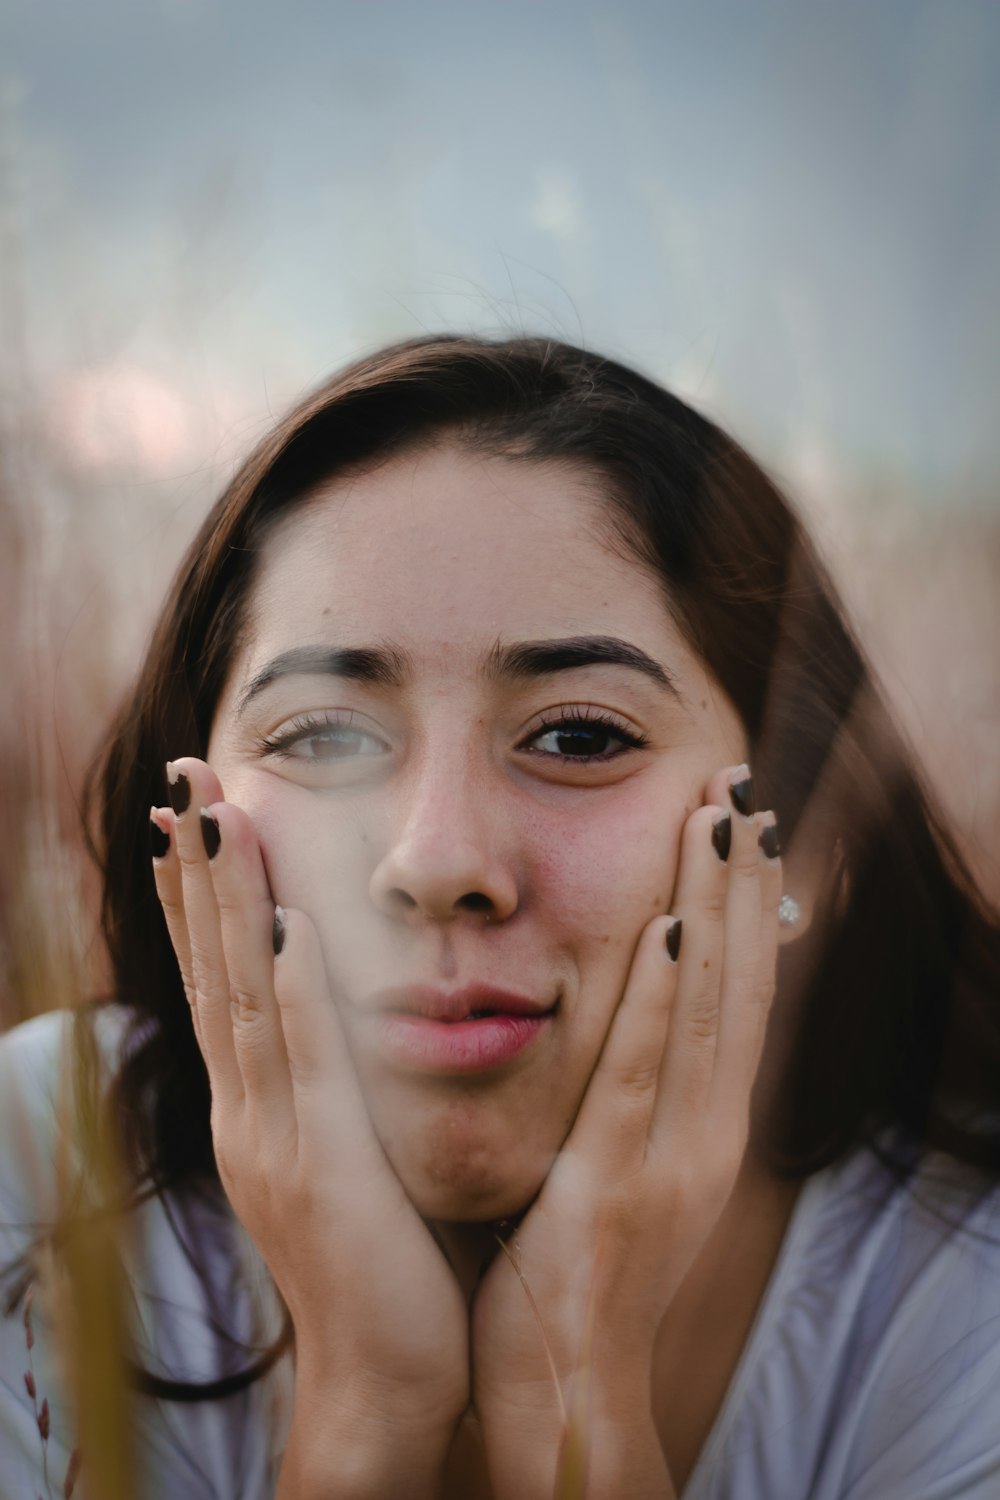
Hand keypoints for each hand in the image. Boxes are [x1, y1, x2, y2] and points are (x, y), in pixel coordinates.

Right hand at [150, 758, 468, 1477]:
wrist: (386, 1381)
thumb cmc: (385, 1260)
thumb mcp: (349, 1153)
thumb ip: (337, 1084)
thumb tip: (346, 1012)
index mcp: (259, 1107)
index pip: (221, 979)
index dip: (199, 896)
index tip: (191, 814)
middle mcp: (249, 1112)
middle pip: (213, 969)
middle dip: (196, 871)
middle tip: (182, 778)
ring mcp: (276, 1141)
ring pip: (242, 999)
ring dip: (225, 903)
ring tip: (211, 815)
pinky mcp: (323, 1172)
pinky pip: (302, 1065)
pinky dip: (287, 991)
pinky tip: (281, 922)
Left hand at [471, 764, 781, 1498]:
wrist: (568, 1381)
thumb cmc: (582, 1265)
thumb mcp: (627, 1165)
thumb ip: (638, 1091)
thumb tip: (637, 1012)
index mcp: (705, 1122)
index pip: (737, 991)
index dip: (746, 904)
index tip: (744, 823)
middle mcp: (707, 1128)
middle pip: (737, 982)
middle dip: (742, 882)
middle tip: (743, 789)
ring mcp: (672, 1155)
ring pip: (704, 1007)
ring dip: (715, 907)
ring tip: (719, 819)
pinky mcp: (619, 1180)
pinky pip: (644, 1072)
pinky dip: (663, 998)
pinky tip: (669, 929)